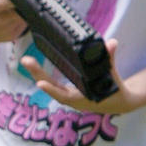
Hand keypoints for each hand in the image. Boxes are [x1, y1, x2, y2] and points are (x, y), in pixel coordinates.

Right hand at [0, 0, 25, 43]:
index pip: (9, 1)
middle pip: (19, 10)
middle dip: (23, 3)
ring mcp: (3, 31)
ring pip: (23, 18)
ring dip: (24, 11)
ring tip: (18, 4)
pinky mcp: (10, 37)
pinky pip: (24, 26)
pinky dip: (23, 19)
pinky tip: (16, 13)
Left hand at [22, 38, 140, 114]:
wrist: (119, 102)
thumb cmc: (117, 90)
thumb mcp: (114, 75)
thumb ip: (110, 59)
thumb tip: (112, 43)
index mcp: (84, 99)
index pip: (64, 96)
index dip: (52, 90)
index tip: (39, 84)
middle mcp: (74, 100)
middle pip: (52, 88)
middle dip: (38, 75)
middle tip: (25, 60)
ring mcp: (70, 97)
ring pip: (51, 86)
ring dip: (38, 74)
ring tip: (26, 61)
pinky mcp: (68, 93)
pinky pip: (54, 85)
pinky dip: (44, 76)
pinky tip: (35, 68)